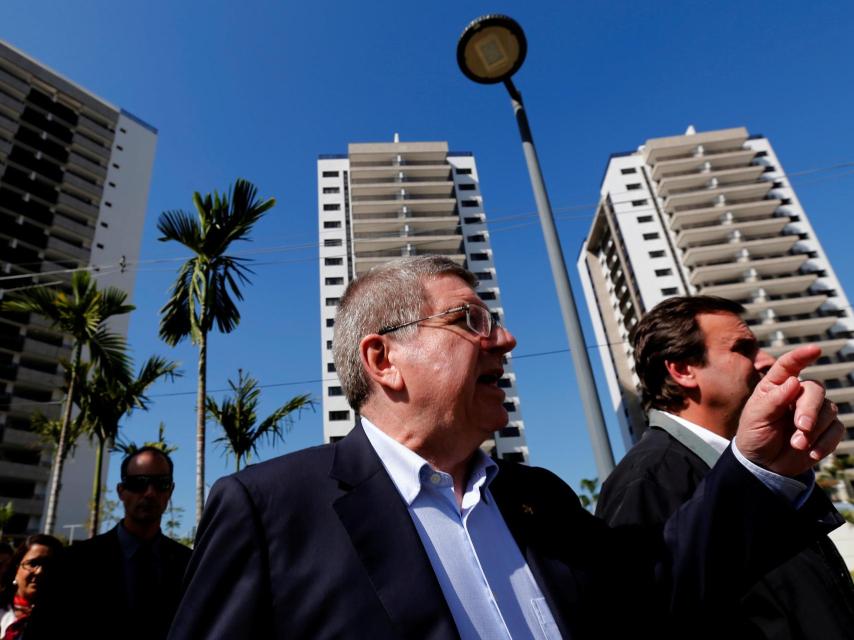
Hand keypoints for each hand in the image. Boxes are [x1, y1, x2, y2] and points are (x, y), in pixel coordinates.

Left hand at [735, 345, 842, 476]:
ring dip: (815, 430)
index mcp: (776, 386)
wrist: (764, 463)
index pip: (789, 365)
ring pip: (829, 409)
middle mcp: (798, 394)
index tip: (815, 349)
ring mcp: (814, 411)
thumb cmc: (755, 434)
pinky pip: (837, 430)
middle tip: (802, 426)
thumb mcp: (756, 417)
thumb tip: (793, 381)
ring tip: (797, 445)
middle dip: (810, 408)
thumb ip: (773, 400)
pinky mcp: (826, 430)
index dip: (801, 356)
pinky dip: (825, 442)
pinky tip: (811, 453)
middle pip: (815, 389)